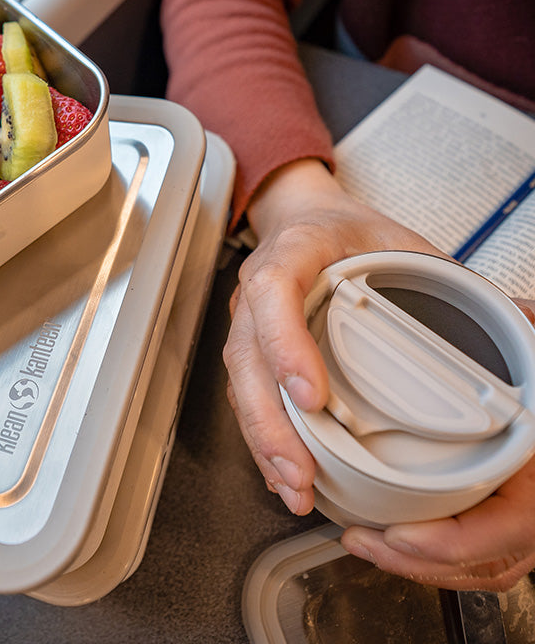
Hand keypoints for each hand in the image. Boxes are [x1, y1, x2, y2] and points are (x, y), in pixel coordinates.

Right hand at [224, 157, 439, 512]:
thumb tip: (517, 316)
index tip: (311, 396)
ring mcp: (248, 322)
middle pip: (246, 356)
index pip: (273, 292)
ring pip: (240, 384)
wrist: (305, 221)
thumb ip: (447, 276)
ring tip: (294, 484)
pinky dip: (262, 438)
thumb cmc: (345, 231)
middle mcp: (258, 292)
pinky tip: (282, 470)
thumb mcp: (398, 239)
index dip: (285, 344)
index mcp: (293, 252)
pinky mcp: (250, 349)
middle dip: (270, 420)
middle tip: (300, 469)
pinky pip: (245, 396)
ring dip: (263, 439)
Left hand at [341, 299, 534, 590]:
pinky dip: (431, 555)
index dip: (451, 542)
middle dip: (415, 561)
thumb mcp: (528, 347)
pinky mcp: (499, 514)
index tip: (400, 534)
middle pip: (483, 560)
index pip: (509, 528)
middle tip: (363, 541)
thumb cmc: (528, 359)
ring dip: (416, 563)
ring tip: (366, 543)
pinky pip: (473, 552)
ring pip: (477, 565)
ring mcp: (522, 514)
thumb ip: (521, 336)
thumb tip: (509, 316)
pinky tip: (392, 539)